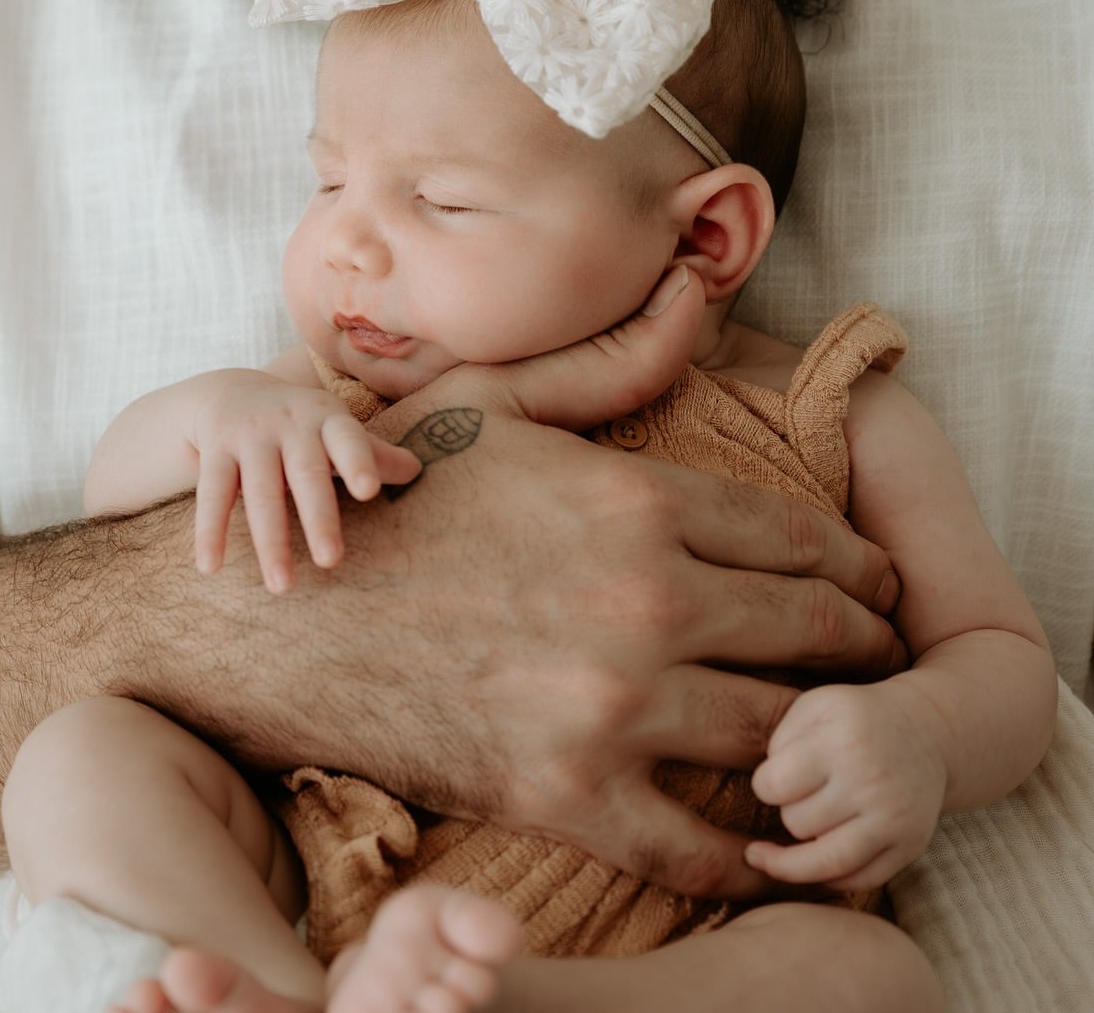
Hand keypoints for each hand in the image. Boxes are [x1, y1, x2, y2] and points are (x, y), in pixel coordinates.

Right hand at [191, 373, 420, 592]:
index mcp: (327, 418)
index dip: (359, 461)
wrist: (231, 391)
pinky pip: (212, 495)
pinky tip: (210, 568)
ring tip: (281, 587)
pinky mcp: (216, 452)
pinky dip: (210, 532)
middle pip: (304, 473)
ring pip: (259, 493)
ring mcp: (250, 436)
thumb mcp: (336, 429)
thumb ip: (373, 453)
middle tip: (332, 560)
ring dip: (269, 541)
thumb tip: (418, 472)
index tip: (369, 491)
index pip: (347, 439)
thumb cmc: (302, 423)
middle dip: (318, 516)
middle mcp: (289, 424)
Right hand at [307, 268, 906, 900]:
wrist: (280, 609)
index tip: (875, 588)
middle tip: (877, 664)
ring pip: (778, 735)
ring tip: (833, 742)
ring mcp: (610, 706)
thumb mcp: (495, 398)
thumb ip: (608, 362)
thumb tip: (693, 302)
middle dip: (865, 650)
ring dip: (822, 743)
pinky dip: (750, 857)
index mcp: (636, 501)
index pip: (804, 541)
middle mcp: (645, 602)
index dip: (859, 568)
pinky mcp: (566, 795)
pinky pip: (700, 848)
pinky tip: (764, 843)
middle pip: (815, 635)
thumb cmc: (391, 494)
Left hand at [747, 681, 946, 890]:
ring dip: (798, 857)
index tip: (770, 780)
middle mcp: (871, 784)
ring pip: (826, 863)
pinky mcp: (909, 848)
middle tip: (797, 798)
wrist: (927, 731)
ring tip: (776, 854)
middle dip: (787, 812)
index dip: (763, 785)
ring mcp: (893, 821)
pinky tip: (812, 865)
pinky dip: (831, 881)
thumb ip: (781, 740)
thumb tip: (764, 791)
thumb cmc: (857, 718)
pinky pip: (859, 882)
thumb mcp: (816, 706)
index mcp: (842, 742)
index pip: (776, 786)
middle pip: (798, 824)